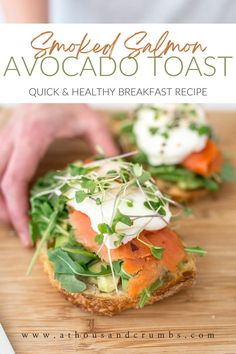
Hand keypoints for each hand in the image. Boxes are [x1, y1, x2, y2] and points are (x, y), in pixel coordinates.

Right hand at [0, 104, 117, 245]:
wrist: (47, 83)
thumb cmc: (68, 99)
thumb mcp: (91, 120)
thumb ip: (104, 143)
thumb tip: (117, 169)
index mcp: (32, 136)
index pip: (14, 181)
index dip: (17, 211)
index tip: (26, 233)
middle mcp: (12, 139)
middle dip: (6, 213)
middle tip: (24, 233)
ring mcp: (4, 140)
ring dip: (0, 203)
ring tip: (18, 221)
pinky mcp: (4, 143)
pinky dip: (0, 190)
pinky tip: (13, 200)